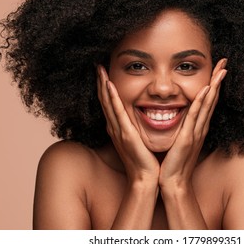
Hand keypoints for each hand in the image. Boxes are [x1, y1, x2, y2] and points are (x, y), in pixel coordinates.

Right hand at [97, 65, 159, 184]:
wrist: (145, 178)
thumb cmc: (144, 160)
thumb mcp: (137, 140)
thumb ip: (134, 128)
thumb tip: (138, 118)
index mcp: (118, 128)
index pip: (110, 104)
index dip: (105, 88)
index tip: (103, 73)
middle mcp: (114, 128)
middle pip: (105, 100)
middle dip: (100, 82)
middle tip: (98, 66)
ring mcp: (118, 130)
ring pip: (108, 103)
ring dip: (103, 85)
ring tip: (100, 70)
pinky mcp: (125, 134)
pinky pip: (117, 112)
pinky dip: (112, 98)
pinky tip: (109, 85)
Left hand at [159, 58, 227, 189]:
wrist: (172, 181)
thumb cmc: (173, 161)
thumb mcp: (179, 139)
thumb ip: (181, 126)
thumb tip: (176, 113)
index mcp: (197, 127)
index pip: (207, 101)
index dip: (213, 84)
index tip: (217, 68)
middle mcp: (200, 127)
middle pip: (212, 99)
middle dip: (218, 80)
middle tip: (225, 62)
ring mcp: (196, 132)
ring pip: (207, 105)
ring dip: (214, 86)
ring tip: (221, 70)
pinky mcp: (187, 138)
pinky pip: (195, 117)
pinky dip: (202, 103)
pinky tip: (206, 90)